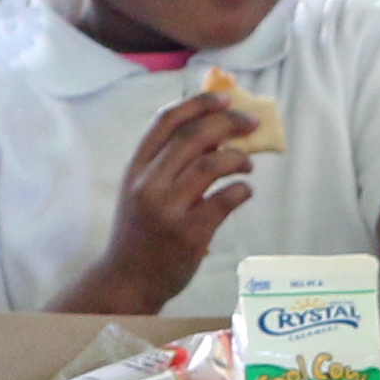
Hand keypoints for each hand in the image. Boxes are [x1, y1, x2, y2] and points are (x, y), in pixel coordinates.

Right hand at [99, 90, 262, 301]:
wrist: (127, 280)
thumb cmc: (140, 232)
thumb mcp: (142, 190)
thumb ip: (168, 163)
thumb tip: (217, 131)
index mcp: (135, 168)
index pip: (166, 121)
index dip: (199, 103)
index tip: (226, 98)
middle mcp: (148, 185)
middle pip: (193, 137)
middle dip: (228, 123)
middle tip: (251, 123)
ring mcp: (167, 210)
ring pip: (210, 165)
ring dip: (237, 158)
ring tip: (247, 163)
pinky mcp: (188, 235)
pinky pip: (224, 201)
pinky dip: (242, 190)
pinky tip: (244, 191)